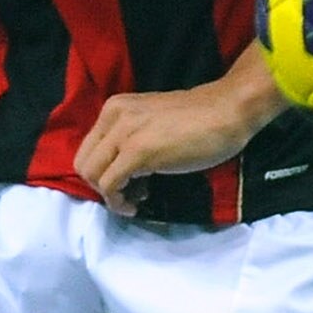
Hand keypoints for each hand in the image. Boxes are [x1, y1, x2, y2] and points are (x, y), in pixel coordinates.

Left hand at [75, 78, 279, 217]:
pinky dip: (118, 201)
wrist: (228, 111)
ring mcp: (124, 133)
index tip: (126, 183)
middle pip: (84, 163)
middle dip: (101, 186)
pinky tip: (137, 203)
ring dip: (110, 195)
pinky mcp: (137, 152)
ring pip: (92, 175)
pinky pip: (110, 185)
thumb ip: (130, 139)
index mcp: (114, 108)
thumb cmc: (200, 120)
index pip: (87, 149)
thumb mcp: (151, 124)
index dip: (101, 172)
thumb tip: (120, 170)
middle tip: (129, 193)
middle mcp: (113, 116)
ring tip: (137, 198)